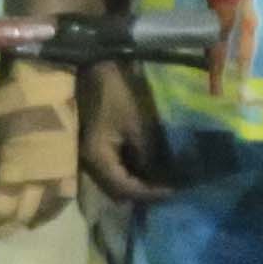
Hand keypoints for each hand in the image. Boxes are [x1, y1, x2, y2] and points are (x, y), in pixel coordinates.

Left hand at [0, 65, 79, 231]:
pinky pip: (56, 207)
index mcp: (17, 171)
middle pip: (17, 220)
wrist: (52, 79)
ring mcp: (60, 180)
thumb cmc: (11, 98)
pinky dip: (39, 218)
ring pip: (37, 217)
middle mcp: (41, 183)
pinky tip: (25, 218)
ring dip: (15, 226)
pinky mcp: (70, 173)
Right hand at [78, 60, 167, 206]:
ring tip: (160, 181)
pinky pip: (111, 171)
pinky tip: (145, 168)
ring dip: (135, 185)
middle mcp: (89, 164)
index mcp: (98, 158)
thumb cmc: (115, 94)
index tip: (174, 191)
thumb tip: (161, 177)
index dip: (150, 193)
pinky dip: (128, 174)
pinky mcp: (93, 149)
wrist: (92, 69)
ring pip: (113, 183)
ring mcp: (88, 158)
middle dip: (142, 194)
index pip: (125, 188)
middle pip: (116, 192)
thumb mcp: (137, 124)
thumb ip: (147, 154)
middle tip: (168, 189)